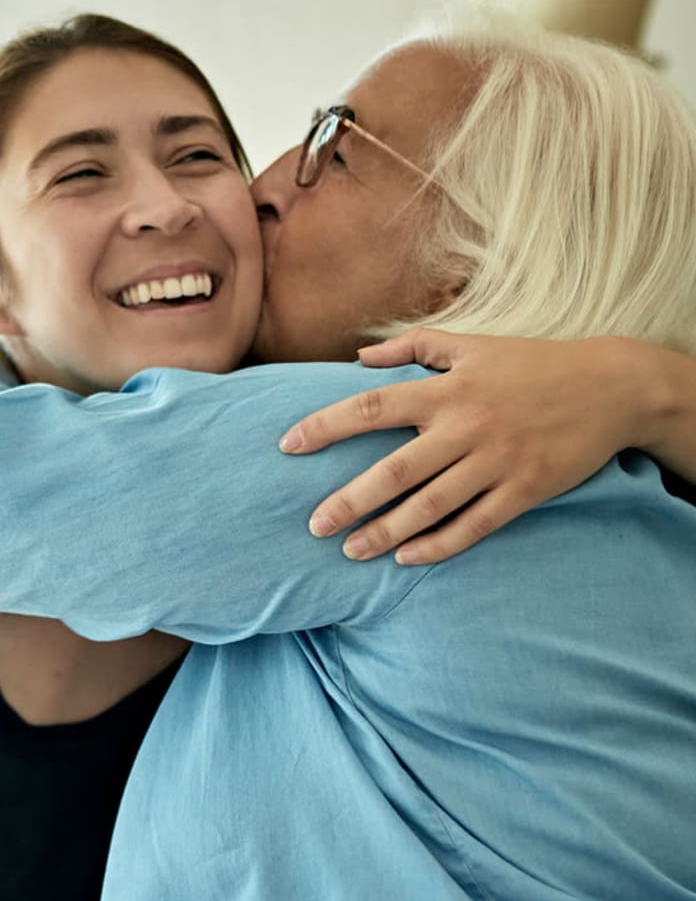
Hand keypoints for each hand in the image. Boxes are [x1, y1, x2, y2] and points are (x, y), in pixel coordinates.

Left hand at [279, 329, 637, 563]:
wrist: (611, 387)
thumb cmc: (535, 364)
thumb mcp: (475, 343)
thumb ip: (414, 347)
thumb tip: (359, 360)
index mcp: (448, 389)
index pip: (372, 407)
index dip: (326, 427)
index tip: (288, 446)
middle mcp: (467, 427)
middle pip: (395, 469)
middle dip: (350, 499)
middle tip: (314, 525)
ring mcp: (497, 462)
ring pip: (431, 505)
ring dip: (387, 531)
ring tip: (352, 550)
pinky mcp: (524, 491)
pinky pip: (474, 525)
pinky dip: (439, 544)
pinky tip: (407, 557)